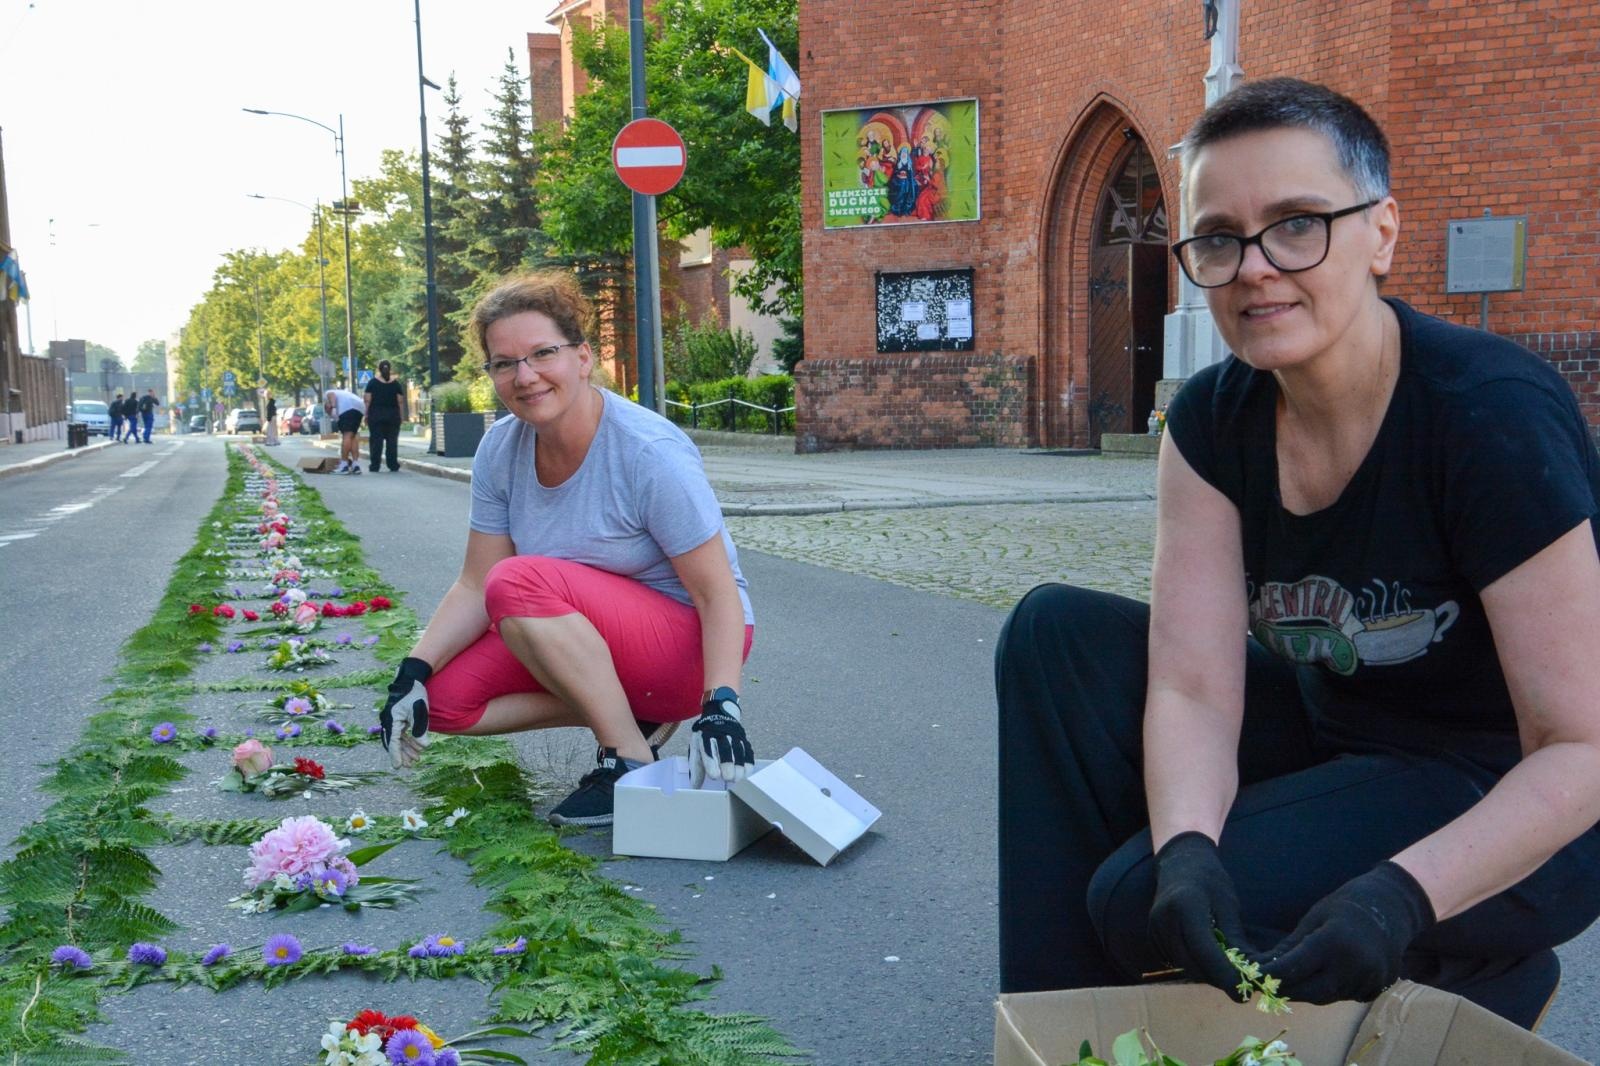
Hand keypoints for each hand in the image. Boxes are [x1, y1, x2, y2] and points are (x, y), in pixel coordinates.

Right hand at [379, 657, 432, 768]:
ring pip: (398, 739)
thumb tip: (423, 746)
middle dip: (402, 755)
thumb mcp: (420, 712)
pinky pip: (401, 733)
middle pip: (394, 742)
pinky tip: (417, 746)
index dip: (396, 755)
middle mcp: (389, 721)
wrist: (411, 679)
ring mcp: (393, 719)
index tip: (398, 767)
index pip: (393, 742)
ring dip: (407, 748)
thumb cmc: (415, 694)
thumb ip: (420, 729)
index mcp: (392, 720)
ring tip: (416, 759)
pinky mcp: (398, 718)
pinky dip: (408, 740)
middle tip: (410, 766)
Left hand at [689, 687, 753, 788]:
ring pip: (739, 750)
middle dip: (728, 764)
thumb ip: (696, 767)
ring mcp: (734, 735)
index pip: (708, 748)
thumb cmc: (705, 738)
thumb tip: (694, 787)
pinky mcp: (744, 739)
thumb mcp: (696, 748)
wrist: (719, 717)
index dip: (712, 762)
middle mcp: (720, 734)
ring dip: (739, 766)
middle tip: (728, 778)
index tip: (715, 776)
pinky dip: (748, 763)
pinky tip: (746, 773)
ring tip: (737, 779)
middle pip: (725, 748)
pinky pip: (748, 751)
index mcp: (705, 736)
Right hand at [1148, 831, 1254, 992]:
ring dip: (1205, 973)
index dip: (1224, 976)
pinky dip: (1193, 965)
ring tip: (1226, 971)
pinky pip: (1174, 960)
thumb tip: (1248, 972)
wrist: (1180, 863)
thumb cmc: (1209, 880)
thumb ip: (1233, 938)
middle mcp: (1164, 920)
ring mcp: (1154, 929)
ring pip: (1183, 965)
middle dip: (1216, 979)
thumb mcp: (1228, 904)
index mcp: (1185, 907)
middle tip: (1240, 986)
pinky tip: (1207, 960)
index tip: (1243, 994)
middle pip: (1192, 964)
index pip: (1205, 952)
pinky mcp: (1152, 937)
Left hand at [1253, 862, 1434, 1003]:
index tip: (1251, 978)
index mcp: (1334, 942)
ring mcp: (1369, 980)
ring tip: (1289, 983)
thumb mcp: (1314, 918)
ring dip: (1306, 992)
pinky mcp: (1377, 989)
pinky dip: (1327, 991)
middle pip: (1310, 992)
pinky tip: (1319, 980)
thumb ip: (1290, 946)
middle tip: (1267, 986)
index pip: (1294, 968)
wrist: (1391, 910)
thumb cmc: (1345, 907)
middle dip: (1286, 991)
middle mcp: (1354, 965)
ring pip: (1326, 997)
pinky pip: (1343, 996)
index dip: (1270, 976)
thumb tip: (1261, 966)